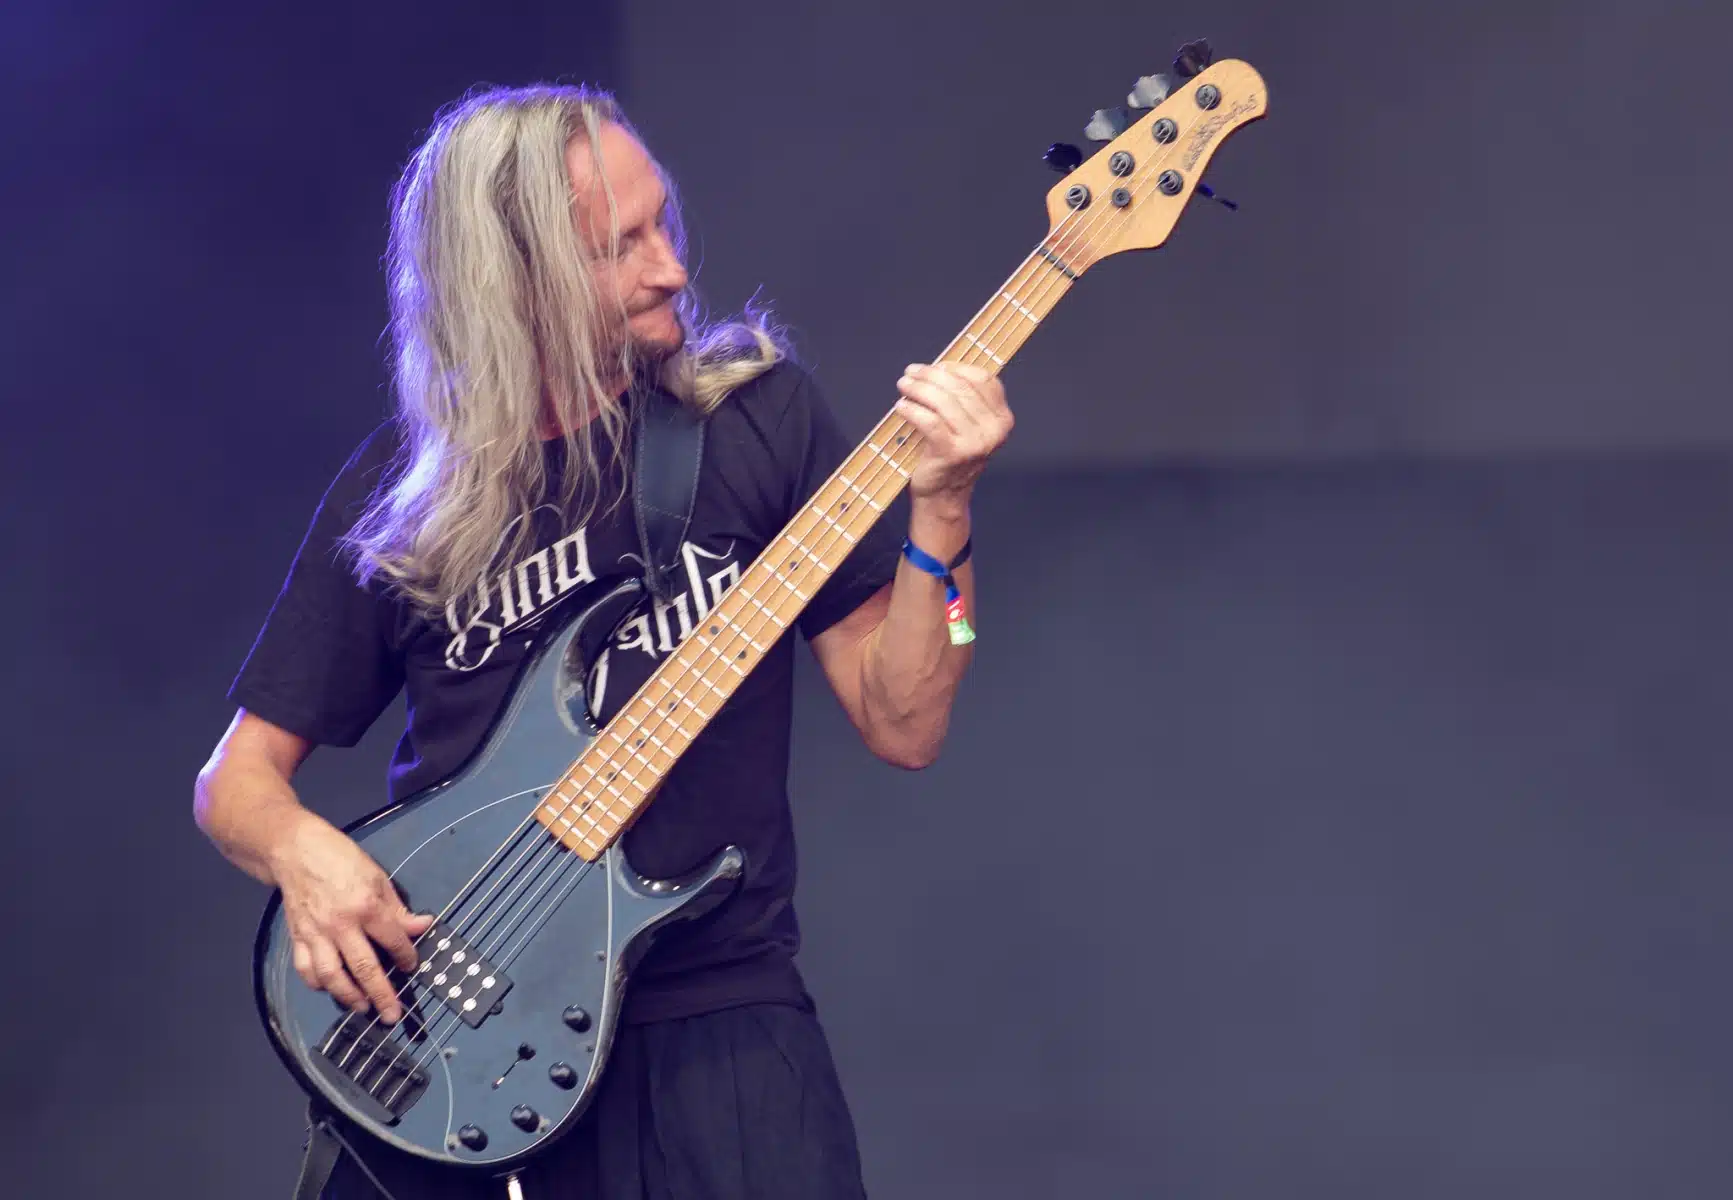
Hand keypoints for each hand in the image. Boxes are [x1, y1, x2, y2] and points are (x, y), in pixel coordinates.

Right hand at [270, 811, 433, 1023]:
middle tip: (392, 1015)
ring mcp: (316, 934)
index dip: (406, 957)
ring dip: (349, 997)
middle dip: (381, 995)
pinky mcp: (297, 937)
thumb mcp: (377, 876)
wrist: (296, 851)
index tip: (412, 967)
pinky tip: (330, 989)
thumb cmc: (339, 859)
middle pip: (364, 968)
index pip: (393, 940)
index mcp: (365, 906)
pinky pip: (306, 969)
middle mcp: (340, 925)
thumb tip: (422, 926)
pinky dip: (318, 984)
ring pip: (332, 976)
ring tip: (363, 1008)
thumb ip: (397, 908)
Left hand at [894, 362, 1013, 510]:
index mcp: (1002, 418)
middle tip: (910, 373)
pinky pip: (929, 421)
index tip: (935, 367)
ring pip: (943, 402)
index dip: (956, 368)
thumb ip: (964, 398)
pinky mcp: (953, 453)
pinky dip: (912, 410)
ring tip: (903, 385)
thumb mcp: (969, 425)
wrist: (945, 494)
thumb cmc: (952, 454)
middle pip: (960, 388)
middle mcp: (994, 430)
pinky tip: (901, 406)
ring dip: (918, 388)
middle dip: (931, 375)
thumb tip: (938, 368)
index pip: (982, 380)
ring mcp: (975, 443)